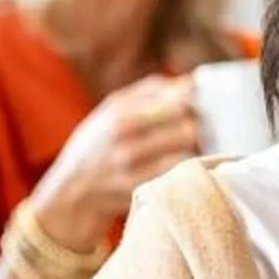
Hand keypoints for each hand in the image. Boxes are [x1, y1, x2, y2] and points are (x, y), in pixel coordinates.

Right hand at [33, 76, 207, 248]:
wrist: (70, 196)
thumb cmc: (94, 148)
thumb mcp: (108, 111)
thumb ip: (146, 92)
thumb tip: (188, 82)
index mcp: (120, 113)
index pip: (177, 99)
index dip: (198, 100)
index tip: (203, 102)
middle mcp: (126, 139)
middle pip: (188, 127)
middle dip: (202, 128)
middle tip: (207, 129)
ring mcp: (134, 169)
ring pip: (188, 154)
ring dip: (199, 151)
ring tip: (199, 149)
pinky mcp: (142, 192)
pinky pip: (179, 178)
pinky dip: (191, 170)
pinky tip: (190, 166)